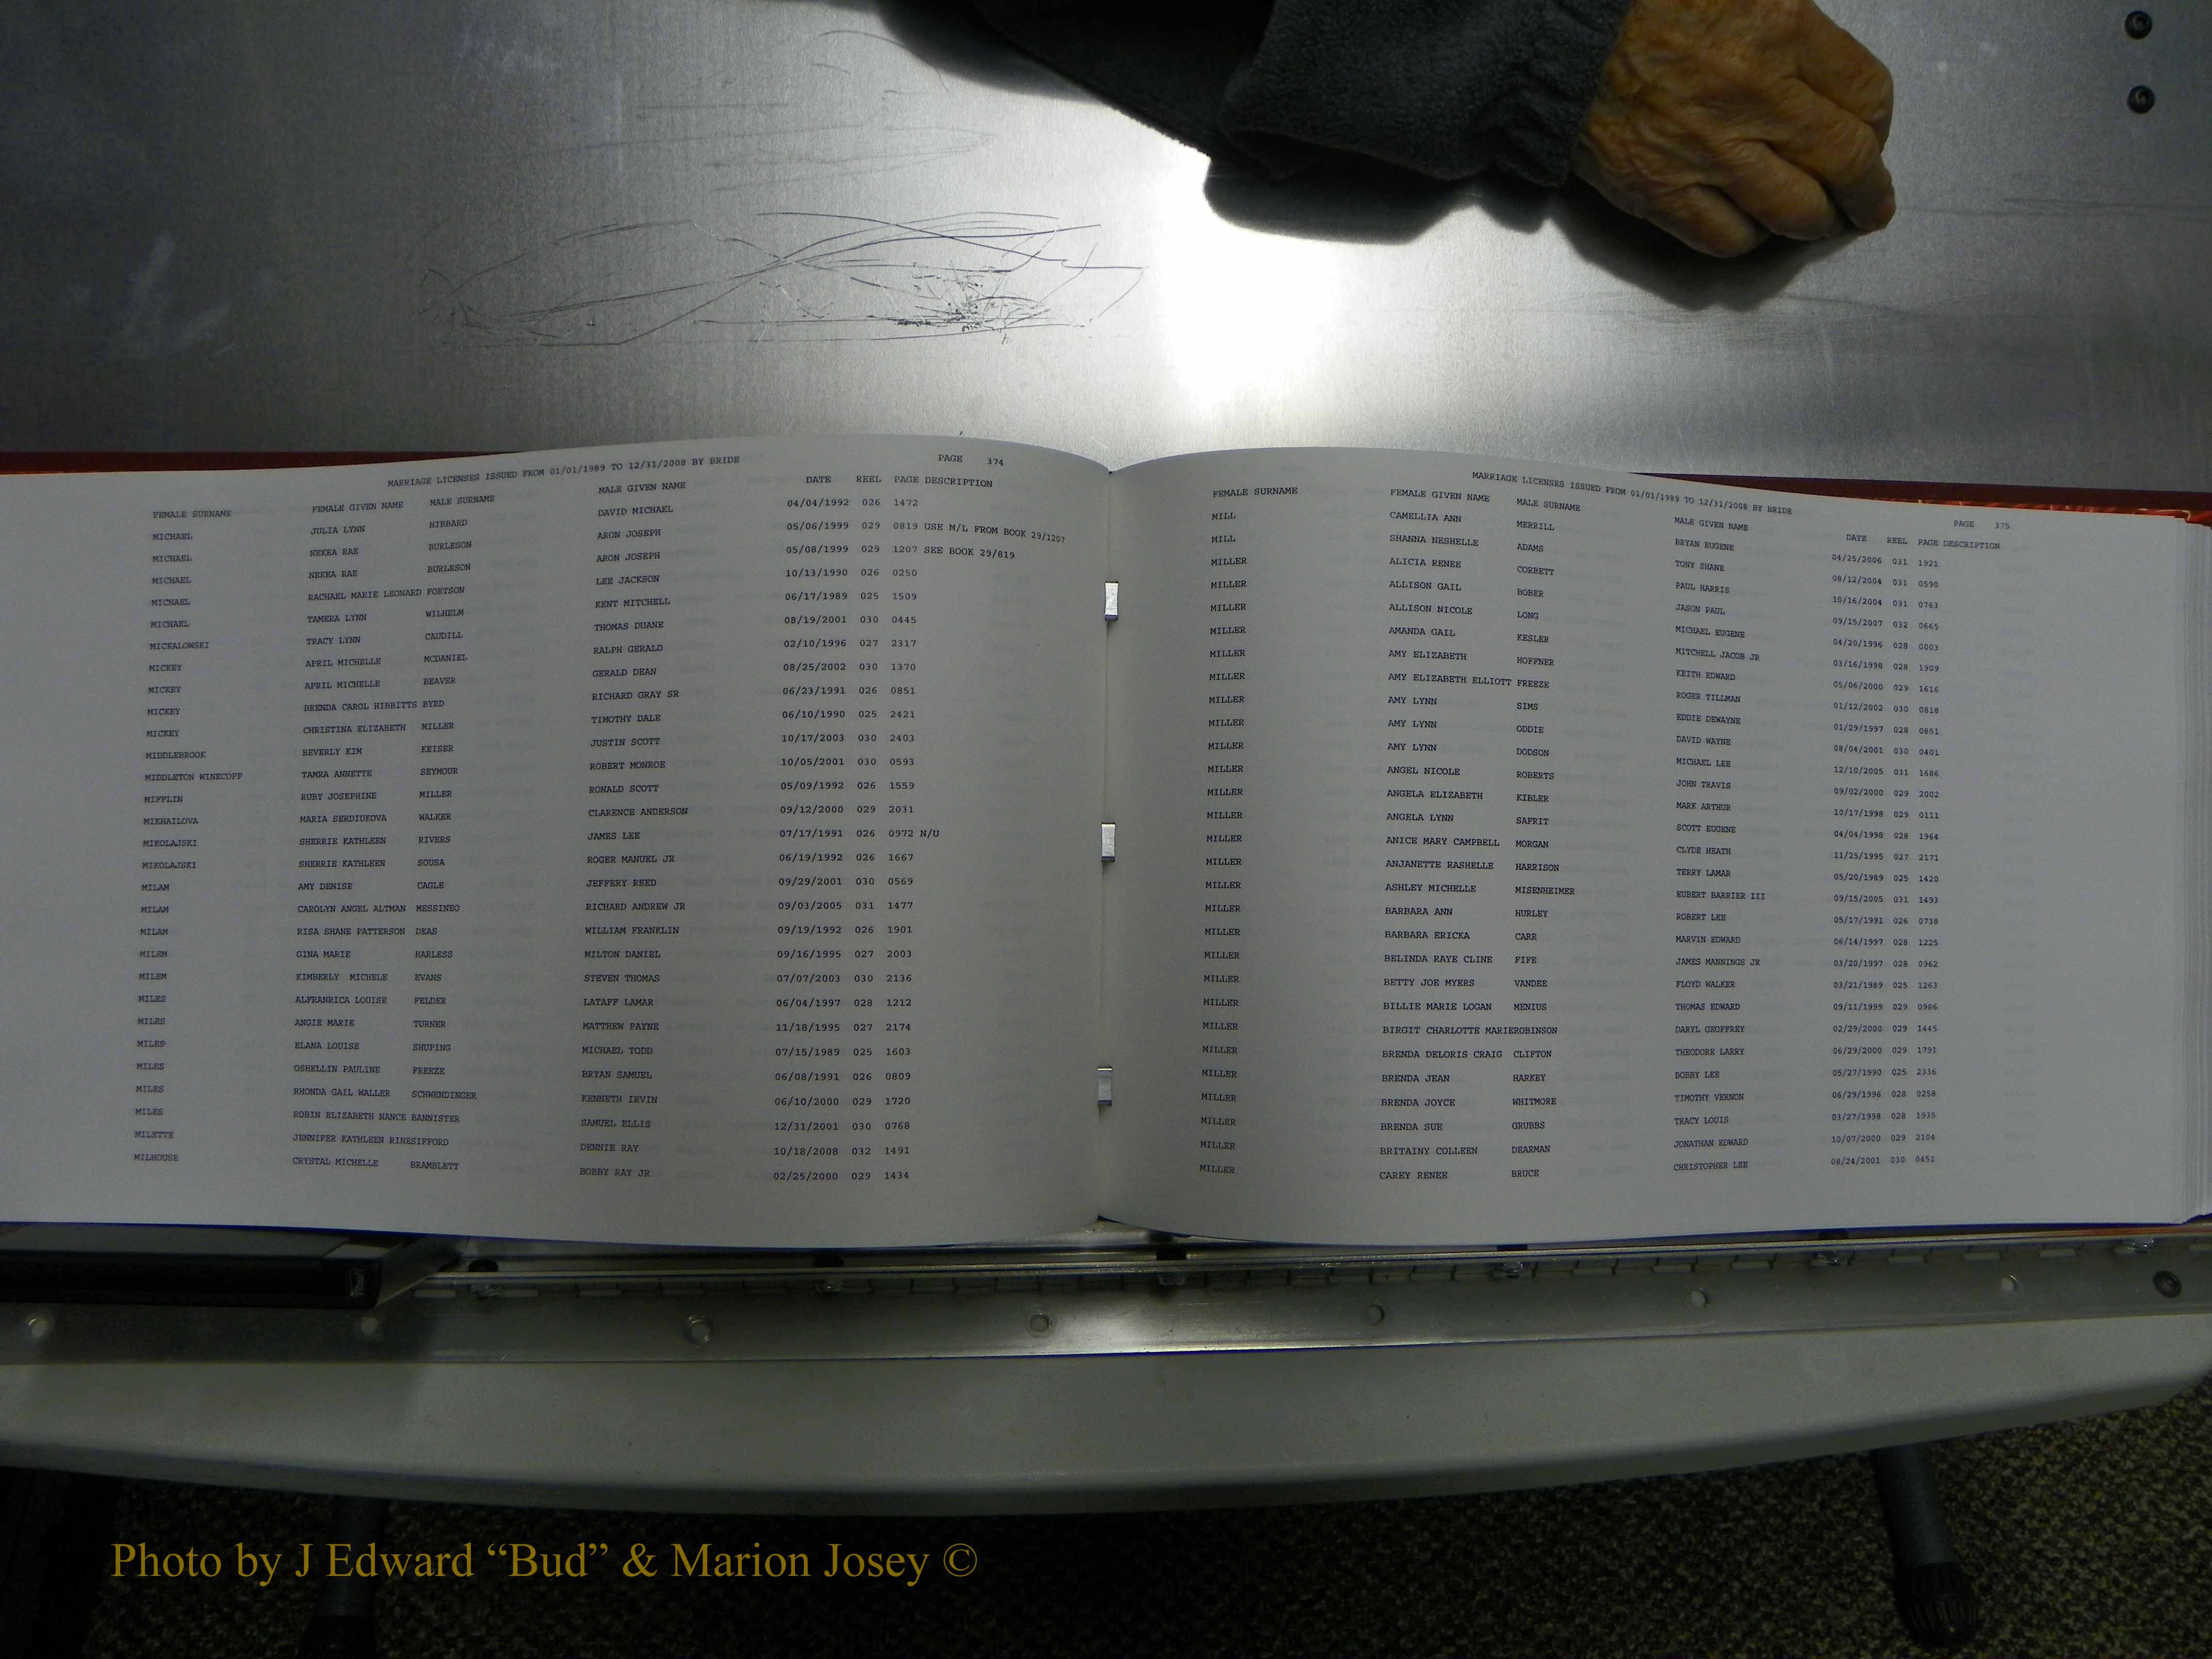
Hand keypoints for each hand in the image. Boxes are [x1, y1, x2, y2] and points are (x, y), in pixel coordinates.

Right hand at [1572, 0, 1895, 256]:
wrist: (1565, 35)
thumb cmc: (1650, 5)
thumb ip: (1798, 34)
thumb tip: (1833, 86)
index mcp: (1782, 29)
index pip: (1868, 97)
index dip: (1881, 128)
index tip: (1873, 140)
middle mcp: (1754, 94)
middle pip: (1846, 162)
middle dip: (1867, 193)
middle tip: (1869, 205)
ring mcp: (1707, 150)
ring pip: (1795, 211)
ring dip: (1817, 223)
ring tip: (1819, 222)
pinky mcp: (1661, 190)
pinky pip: (1727, 237)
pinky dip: (1750, 238)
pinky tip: (1752, 224)